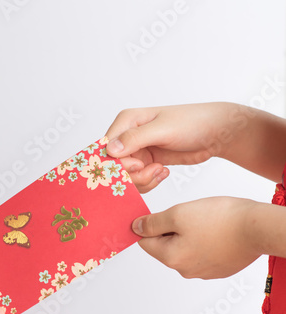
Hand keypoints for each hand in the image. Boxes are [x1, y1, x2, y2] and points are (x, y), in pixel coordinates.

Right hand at [105, 102, 249, 191]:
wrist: (216, 133)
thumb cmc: (193, 122)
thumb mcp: (163, 129)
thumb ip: (135, 138)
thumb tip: (110, 150)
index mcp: (126, 121)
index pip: (106, 147)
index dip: (116, 162)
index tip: (136, 166)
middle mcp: (128, 137)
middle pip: (115, 165)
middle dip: (132, 174)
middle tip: (152, 170)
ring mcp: (137, 151)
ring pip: (126, 176)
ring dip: (142, 180)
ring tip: (160, 171)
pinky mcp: (147, 163)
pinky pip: (138, 181)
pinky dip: (149, 182)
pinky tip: (163, 173)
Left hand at [132, 197, 260, 278]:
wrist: (257, 227)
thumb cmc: (219, 219)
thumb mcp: (177, 214)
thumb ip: (153, 223)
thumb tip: (136, 229)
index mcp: (171, 258)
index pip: (145, 242)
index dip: (147, 225)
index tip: (157, 214)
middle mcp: (185, 270)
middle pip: (164, 246)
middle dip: (169, 229)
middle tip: (185, 214)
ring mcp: (204, 271)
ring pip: (183, 248)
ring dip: (186, 234)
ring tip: (203, 220)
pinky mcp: (219, 268)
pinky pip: (201, 252)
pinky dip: (202, 240)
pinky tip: (214, 229)